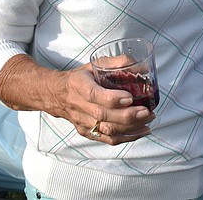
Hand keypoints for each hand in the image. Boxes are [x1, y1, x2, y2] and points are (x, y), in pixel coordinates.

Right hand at [0, 56, 153, 144]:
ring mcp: (81, 122)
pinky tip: (141, 131)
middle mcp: (78, 106)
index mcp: (79, 86)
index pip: (94, 95)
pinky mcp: (86, 132)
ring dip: (130, 128)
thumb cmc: (79, 78)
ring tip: (148, 120)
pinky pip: (106, 139)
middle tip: (147, 112)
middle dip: (127, 116)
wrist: (54, 94)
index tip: (130, 97)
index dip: (112, 99)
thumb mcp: (93, 65)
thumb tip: (142, 67)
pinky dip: (126, 138)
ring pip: (106, 130)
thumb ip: (116, 63)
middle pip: (103, 115)